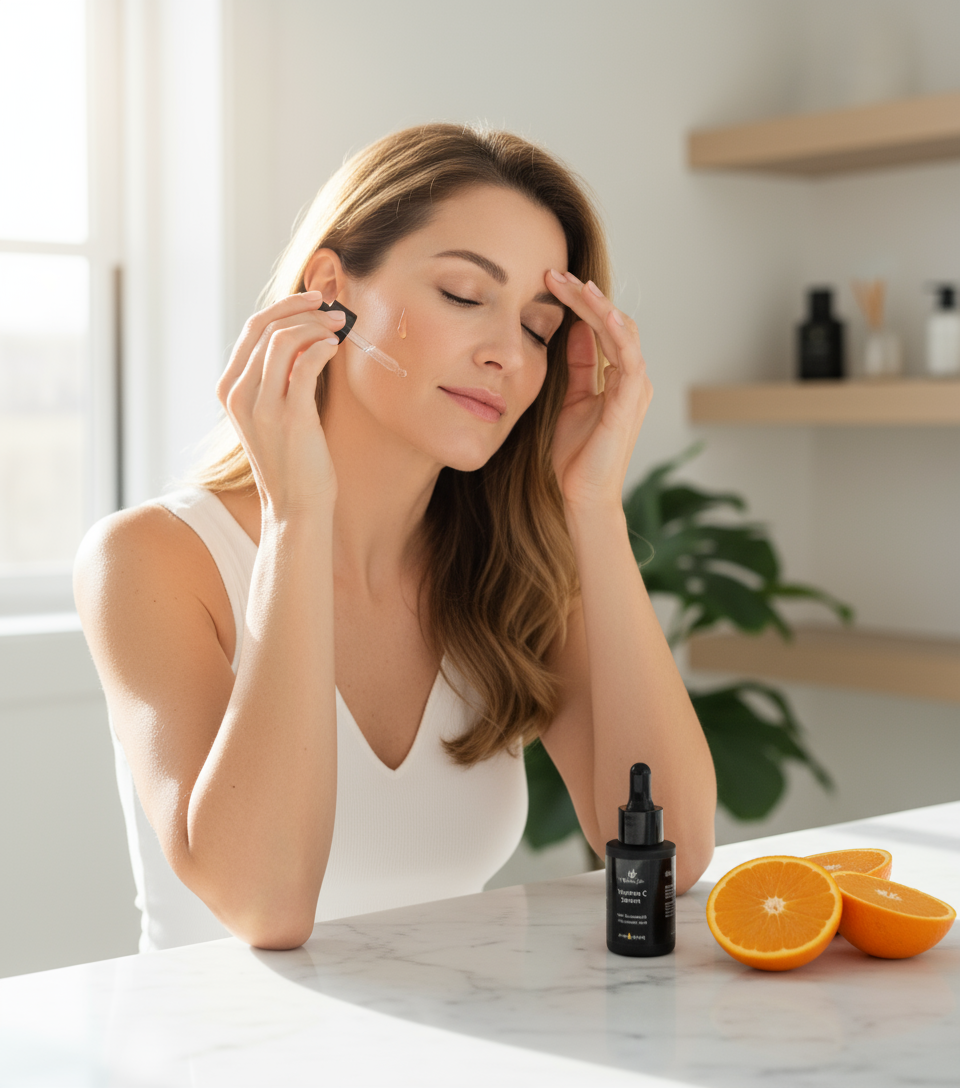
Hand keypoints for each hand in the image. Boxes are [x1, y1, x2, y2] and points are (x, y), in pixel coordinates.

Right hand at [216, 292, 345, 518]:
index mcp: (230, 389)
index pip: (253, 327)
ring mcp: (262, 406)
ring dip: (317, 326)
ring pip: (285, 340)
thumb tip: (306, 332)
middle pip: (267, 327)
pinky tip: (336, 350)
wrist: (296, 506)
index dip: (287, 306)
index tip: (316, 299)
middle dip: (305, 310)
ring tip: (341, 330)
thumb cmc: (293, 459)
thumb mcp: (272, 413)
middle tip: (336, 312)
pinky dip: (323, 348)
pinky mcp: (290, 417)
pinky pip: (305, 364)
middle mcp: (239, 395)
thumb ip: (278, 376)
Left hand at [545, 270, 652, 511]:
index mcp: (619, 377)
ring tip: (575, 284)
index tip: (552, 282)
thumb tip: (576, 329)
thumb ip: (580, 366)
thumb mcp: (572, 399)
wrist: (583, 495)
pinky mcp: (629, 402)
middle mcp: (632, 378)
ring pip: (622, 333)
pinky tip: (601, 313)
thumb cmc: (577, 454)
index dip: (581, 303)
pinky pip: (628, 358)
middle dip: (585, 297)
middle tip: (556, 274)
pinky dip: (617, 333)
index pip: (603, 327)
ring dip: (599, 306)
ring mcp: (634, 389)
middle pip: (613, 323)